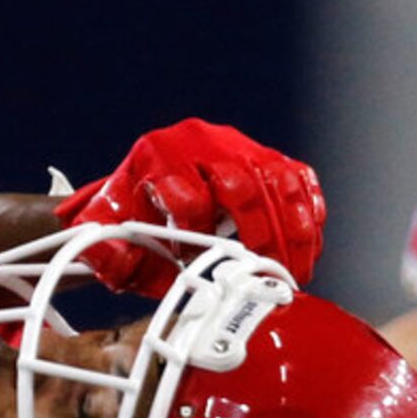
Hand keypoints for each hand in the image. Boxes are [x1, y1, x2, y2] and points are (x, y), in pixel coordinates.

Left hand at [57, 118, 324, 294]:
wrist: (143, 191)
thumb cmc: (128, 217)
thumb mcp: (108, 236)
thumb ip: (107, 254)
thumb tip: (111, 259)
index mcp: (157, 155)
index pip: (187, 195)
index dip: (194, 235)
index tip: (193, 263)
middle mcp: (201, 142)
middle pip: (241, 186)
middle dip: (259, 235)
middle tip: (267, 275)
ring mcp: (238, 144)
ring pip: (279, 182)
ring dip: (293, 230)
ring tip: (295, 271)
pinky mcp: (265, 155)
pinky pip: (298, 178)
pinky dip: (308, 212)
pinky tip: (309, 247)